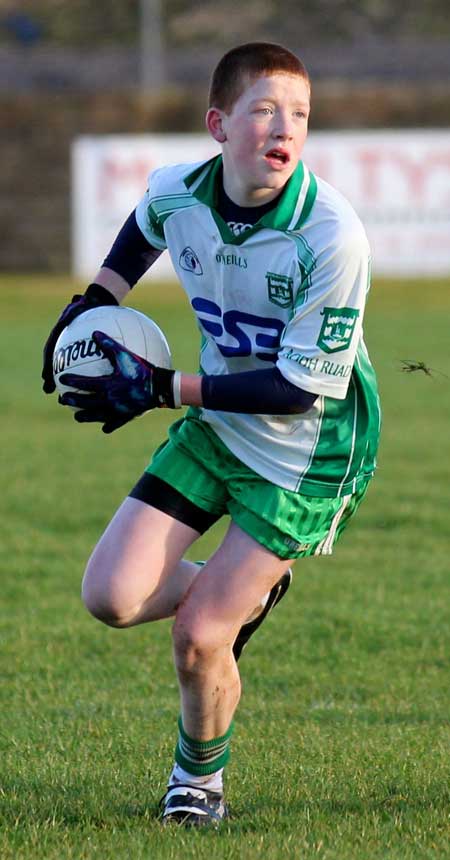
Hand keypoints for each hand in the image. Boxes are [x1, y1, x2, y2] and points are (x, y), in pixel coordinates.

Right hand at [42, 284, 118, 393]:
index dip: (48, 364)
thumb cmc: (88, 304)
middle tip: (49, 390)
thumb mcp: (81, 304)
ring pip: (67, 367)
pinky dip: (83, 377)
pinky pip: (82, 366)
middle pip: (55, 362)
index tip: (45, 376)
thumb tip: (78, 303)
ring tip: (65, 395)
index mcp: (59, 333)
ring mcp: (71, 348)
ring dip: (65, 381)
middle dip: (51, 377)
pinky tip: (89, 389)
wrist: (95, 305)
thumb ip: (77, 308)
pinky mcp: (82, 353)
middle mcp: (63, 343)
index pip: (51, 349)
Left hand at [59, 331, 177, 432]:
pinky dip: (108, 425)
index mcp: (108, 385)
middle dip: (72, 401)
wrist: (160, 388)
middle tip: (62, 400)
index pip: (84, 384)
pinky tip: (104, 428)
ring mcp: (118, 410)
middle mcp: (110, 399)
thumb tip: (95, 333)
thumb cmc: (143, 370)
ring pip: (97, 415)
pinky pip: (115, 423)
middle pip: (86, 402)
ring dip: (85, 416)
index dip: (72, 381)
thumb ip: (109, 345)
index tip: (61, 379)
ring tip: (77, 417)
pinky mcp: (127, 416)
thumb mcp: (126, 355)